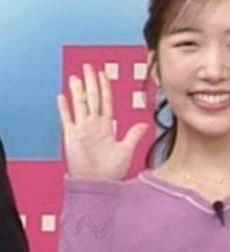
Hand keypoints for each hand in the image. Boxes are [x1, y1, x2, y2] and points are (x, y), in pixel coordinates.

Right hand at [57, 63, 148, 180]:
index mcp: (107, 128)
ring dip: (77, 90)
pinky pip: (67, 118)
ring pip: (79, 104)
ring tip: (75, 76)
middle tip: (88, 67)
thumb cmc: (112, 172)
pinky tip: (62, 96)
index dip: (105, 88)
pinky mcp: (71, 136)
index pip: (105, 102)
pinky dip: (64, 107)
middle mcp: (94, 126)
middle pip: (92, 98)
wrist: (97, 184)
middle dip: (90, 82)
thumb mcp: (126, 151)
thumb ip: (134, 135)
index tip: (103, 74)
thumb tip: (145, 124)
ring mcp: (82, 130)